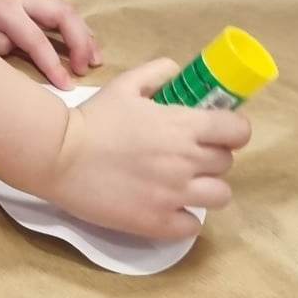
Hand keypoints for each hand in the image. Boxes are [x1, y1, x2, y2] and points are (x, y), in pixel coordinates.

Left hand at [0, 0, 99, 89]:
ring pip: (66, 8)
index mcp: (4, 7)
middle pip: (62, 15)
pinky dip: (76, 24)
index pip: (35, 39)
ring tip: (96, 59)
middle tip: (87, 69)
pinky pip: (60, 7)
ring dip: (84, 33)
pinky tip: (85, 40)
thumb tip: (16, 50)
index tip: (67, 85)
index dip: (53, 63)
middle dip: (80, 42)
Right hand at [40, 58, 250, 238]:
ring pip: (220, 196)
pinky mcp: (158, 222)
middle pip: (227, 163)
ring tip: (185, 186)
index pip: (239, 131)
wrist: (58, 155)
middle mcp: (186, 161)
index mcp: (183, 125)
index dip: (232, 131)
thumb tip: (177, 71)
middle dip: (212, 158)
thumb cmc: (92, 119)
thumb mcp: (124, 85)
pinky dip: (184, 218)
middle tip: (188, 157)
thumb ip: (157, 74)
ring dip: (206, 190)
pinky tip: (168, 208)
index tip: (217, 133)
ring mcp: (174, 195)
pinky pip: (192, 226)